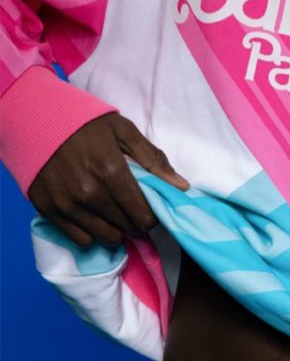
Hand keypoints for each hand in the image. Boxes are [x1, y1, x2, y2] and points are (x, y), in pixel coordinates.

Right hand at [26, 111, 189, 247]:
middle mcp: (90, 194)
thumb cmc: (87, 125)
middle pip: (127, 228)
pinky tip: (95, 217)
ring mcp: (67, 205)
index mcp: (112, 173)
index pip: (144, 215)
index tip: (151, 207)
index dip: (153, 215)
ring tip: (115, 213)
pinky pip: (80, 239)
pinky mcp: (48, 211)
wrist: (38, 121)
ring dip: (116, 229)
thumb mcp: (125, 132)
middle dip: (136, 221)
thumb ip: (154, 160)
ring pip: (106, 238)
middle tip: (134, 208)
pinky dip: (92, 233)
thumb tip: (181, 187)